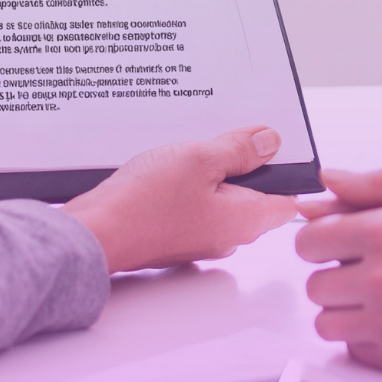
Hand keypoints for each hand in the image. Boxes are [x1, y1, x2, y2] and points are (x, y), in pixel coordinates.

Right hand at [64, 127, 298, 272]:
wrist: (95, 233)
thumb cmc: (144, 203)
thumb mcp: (200, 159)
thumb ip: (239, 150)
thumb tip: (269, 143)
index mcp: (245, 220)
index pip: (286, 198)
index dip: (282, 169)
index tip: (267, 144)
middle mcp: (227, 236)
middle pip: (253, 197)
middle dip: (243, 167)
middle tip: (221, 141)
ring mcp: (199, 239)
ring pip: (220, 200)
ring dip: (210, 175)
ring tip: (188, 153)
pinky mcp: (174, 237)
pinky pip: (194, 207)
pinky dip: (188, 187)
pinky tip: (168, 170)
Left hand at [295, 169, 381, 376]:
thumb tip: (326, 177)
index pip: (309, 238)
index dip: (323, 235)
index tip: (344, 238)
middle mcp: (379, 280)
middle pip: (314, 282)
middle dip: (335, 272)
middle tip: (373, 266)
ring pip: (327, 321)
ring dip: (345, 309)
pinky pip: (356, 352)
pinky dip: (367, 339)